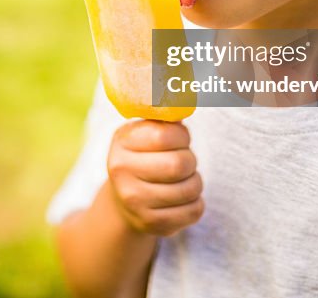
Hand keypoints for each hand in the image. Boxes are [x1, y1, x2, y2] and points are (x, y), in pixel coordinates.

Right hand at [106, 119, 203, 236]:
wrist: (124, 200)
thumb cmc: (144, 157)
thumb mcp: (145, 133)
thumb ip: (165, 117)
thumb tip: (186, 94)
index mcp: (121, 142)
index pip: (167, 134)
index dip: (183, 136)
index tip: (179, 140)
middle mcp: (122, 172)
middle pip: (180, 164)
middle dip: (191, 161)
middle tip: (184, 161)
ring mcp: (134, 201)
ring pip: (191, 189)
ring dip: (195, 182)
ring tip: (184, 180)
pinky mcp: (151, 224)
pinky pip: (194, 211)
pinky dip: (196, 203)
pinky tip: (182, 199)